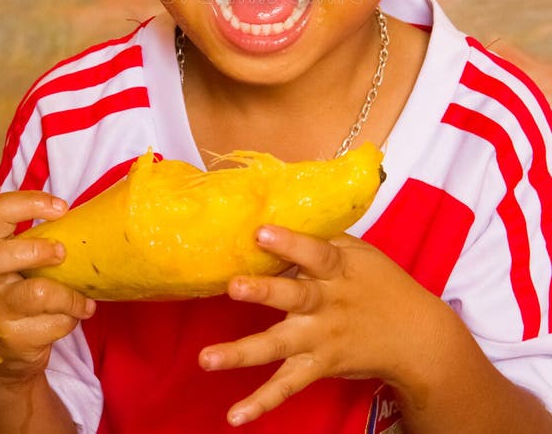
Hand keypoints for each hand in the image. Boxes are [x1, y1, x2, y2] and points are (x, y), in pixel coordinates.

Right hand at [0, 190, 94, 381]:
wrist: (1, 355)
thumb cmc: (21, 296)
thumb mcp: (21, 267)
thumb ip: (41, 244)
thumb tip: (94, 222)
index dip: (29, 203)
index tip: (62, 208)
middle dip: (37, 250)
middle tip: (63, 253)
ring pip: (37, 294)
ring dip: (71, 297)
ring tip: (84, 302)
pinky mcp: (13, 340)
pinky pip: (54, 324)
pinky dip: (71, 319)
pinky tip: (71, 318)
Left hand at [199, 225, 439, 426]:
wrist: (417, 337)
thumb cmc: (381, 284)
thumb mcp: (359, 253)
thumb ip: (322, 239)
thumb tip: (282, 211)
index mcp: (338, 269)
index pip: (314, 252)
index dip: (289, 242)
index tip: (261, 231)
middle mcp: (327, 304)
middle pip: (294, 297)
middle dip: (264, 292)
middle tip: (234, 286)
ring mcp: (321, 338)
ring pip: (279, 345)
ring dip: (242, 352)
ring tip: (207, 358)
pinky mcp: (318, 366)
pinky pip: (287, 386)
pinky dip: (261, 402)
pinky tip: (235, 415)